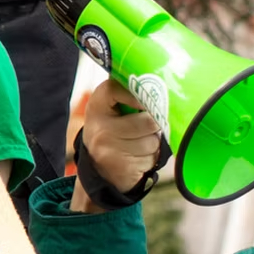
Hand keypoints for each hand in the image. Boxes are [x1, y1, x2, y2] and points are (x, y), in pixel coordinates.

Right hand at [71, 80, 164, 212]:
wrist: (97, 167)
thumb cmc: (110, 130)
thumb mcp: (109, 108)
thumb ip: (126, 94)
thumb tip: (156, 86)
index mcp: (96, 106)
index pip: (114, 90)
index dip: (137, 94)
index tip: (146, 101)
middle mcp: (100, 128)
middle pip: (148, 121)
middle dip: (153, 125)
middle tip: (147, 127)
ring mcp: (110, 150)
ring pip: (153, 142)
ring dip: (153, 143)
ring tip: (140, 143)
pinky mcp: (123, 168)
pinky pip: (152, 159)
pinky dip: (150, 158)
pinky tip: (138, 157)